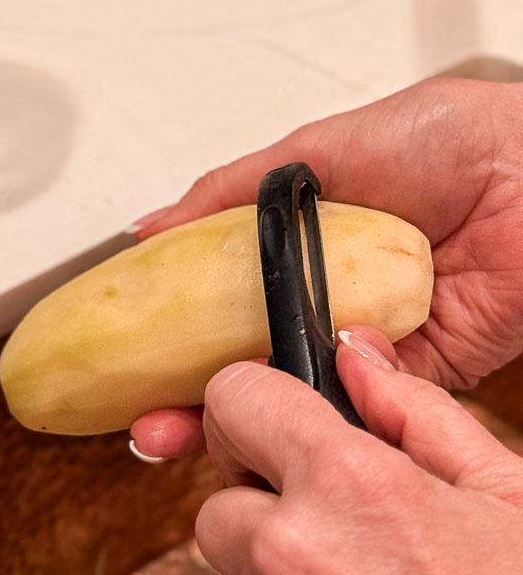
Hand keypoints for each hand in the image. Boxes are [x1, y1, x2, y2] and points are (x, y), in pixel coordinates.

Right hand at [129, 77, 522, 460]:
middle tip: (147, 424)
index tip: (125, 365)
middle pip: (247, 361)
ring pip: (292, 395)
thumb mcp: (317, 152)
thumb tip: (149, 228)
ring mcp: (371, 340)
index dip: (171, 338)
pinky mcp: (419, 376)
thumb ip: (231, 192)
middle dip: (190, 399)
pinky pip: (359, 408)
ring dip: (240, 421)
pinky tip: (269, 425)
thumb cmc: (449, 140)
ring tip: (183, 435)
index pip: (220, 303)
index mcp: (305, 246)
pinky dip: (316, 421)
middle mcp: (332, 297)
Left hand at [196, 337, 522, 574]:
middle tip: (346, 563)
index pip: (234, 399)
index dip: (250, 416)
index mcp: (348, 481)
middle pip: (221, 510)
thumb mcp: (504, 496)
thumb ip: (416, 414)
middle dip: (269, 527)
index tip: (266, 440)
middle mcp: (290, 553)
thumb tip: (355, 360)